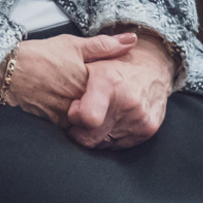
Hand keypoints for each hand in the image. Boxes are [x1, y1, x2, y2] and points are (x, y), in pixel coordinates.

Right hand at [0, 32, 133, 124]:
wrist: (5, 70)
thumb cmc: (39, 55)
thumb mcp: (72, 45)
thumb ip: (104, 45)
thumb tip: (132, 39)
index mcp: (90, 81)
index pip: (115, 91)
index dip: (115, 88)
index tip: (116, 85)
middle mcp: (82, 100)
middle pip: (103, 107)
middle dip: (105, 103)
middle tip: (99, 95)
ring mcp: (69, 114)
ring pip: (89, 119)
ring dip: (90, 113)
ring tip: (81, 100)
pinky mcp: (55, 122)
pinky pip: (73, 126)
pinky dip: (74, 119)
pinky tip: (68, 107)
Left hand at [68, 32, 174, 149]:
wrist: (153, 68)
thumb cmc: (114, 64)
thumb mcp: (91, 57)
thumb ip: (70, 70)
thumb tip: (49, 77)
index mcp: (109, 83)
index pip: (87, 118)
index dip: (74, 116)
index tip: (74, 106)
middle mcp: (128, 103)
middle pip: (90, 137)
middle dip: (79, 129)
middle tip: (79, 115)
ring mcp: (140, 119)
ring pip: (102, 143)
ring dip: (94, 133)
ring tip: (95, 113)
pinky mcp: (148, 131)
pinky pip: (117, 145)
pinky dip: (108, 135)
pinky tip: (108, 119)